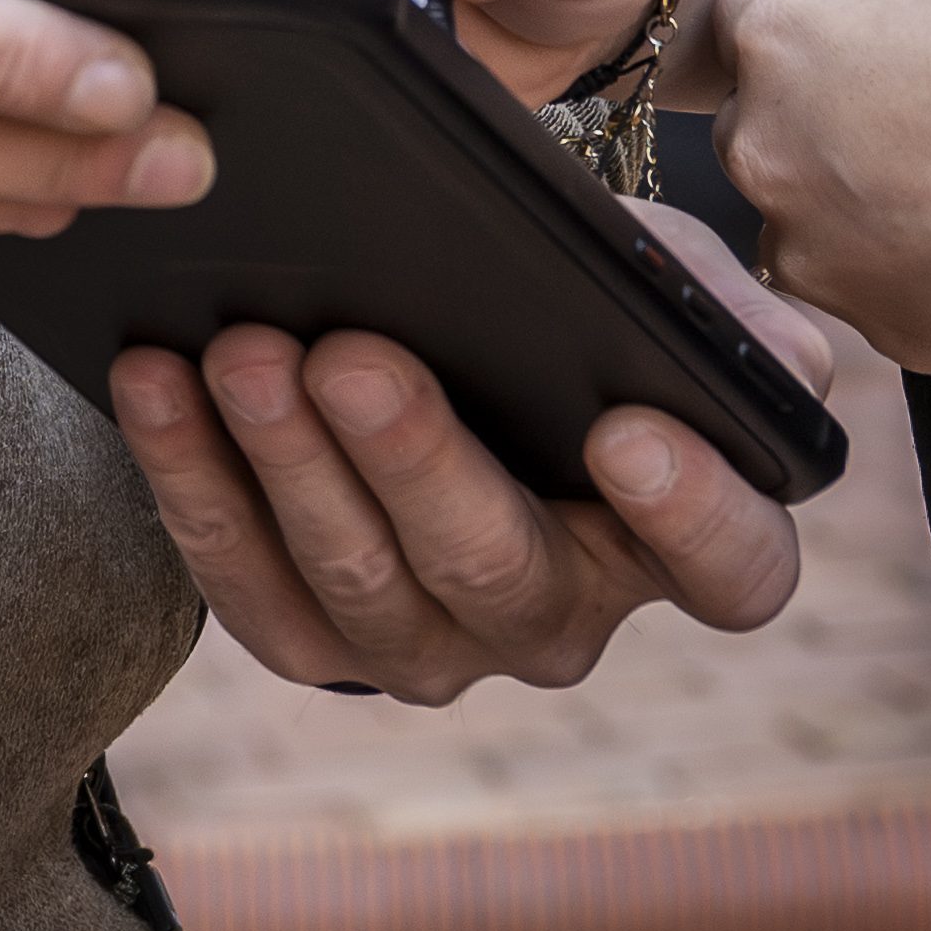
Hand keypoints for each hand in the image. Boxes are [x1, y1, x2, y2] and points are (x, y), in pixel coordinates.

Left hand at [101, 206, 839, 701]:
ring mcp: (432, 646)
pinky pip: (246, 585)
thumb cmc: (574, 310)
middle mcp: (560, 617)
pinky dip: (194, 481)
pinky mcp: (314, 639)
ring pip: (359, 586)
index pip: (732, 570)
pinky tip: (155, 383)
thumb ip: (717, 311)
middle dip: (416, 459)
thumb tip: (774, 359)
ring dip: (290, 466)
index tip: (626, 431)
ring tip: (241, 353)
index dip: (693, 516)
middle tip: (348, 356)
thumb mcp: (659, 284)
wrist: (451, 336)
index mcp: (680, 541)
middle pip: (498, 569)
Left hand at [699, 0, 930, 380]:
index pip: (750, 19)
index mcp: (781, 34)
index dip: (820, 21)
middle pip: (765, 125)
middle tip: (928, 107)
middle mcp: (769, 152)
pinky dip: (917, 270)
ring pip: (812, 222)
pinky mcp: (884, 333)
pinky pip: (877, 291)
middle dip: (824, 116)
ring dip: (861, 203)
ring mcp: (821, 256)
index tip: (877, 33)